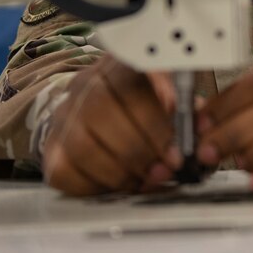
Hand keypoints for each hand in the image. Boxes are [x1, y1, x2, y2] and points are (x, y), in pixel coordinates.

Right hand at [43, 55, 181, 195]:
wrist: (101, 112)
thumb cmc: (146, 107)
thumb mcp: (171, 99)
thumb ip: (185, 113)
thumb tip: (201, 136)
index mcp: (120, 66)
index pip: (130, 84)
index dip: (154, 121)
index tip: (177, 149)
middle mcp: (86, 85)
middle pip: (101, 112)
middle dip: (139, 150)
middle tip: (164, 170)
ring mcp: (64, 116)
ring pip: (82, 145)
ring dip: (119, 171)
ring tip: (146, 181)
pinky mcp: (51, 148)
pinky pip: (64, 172)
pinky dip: (95, 186)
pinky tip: (120, 186)